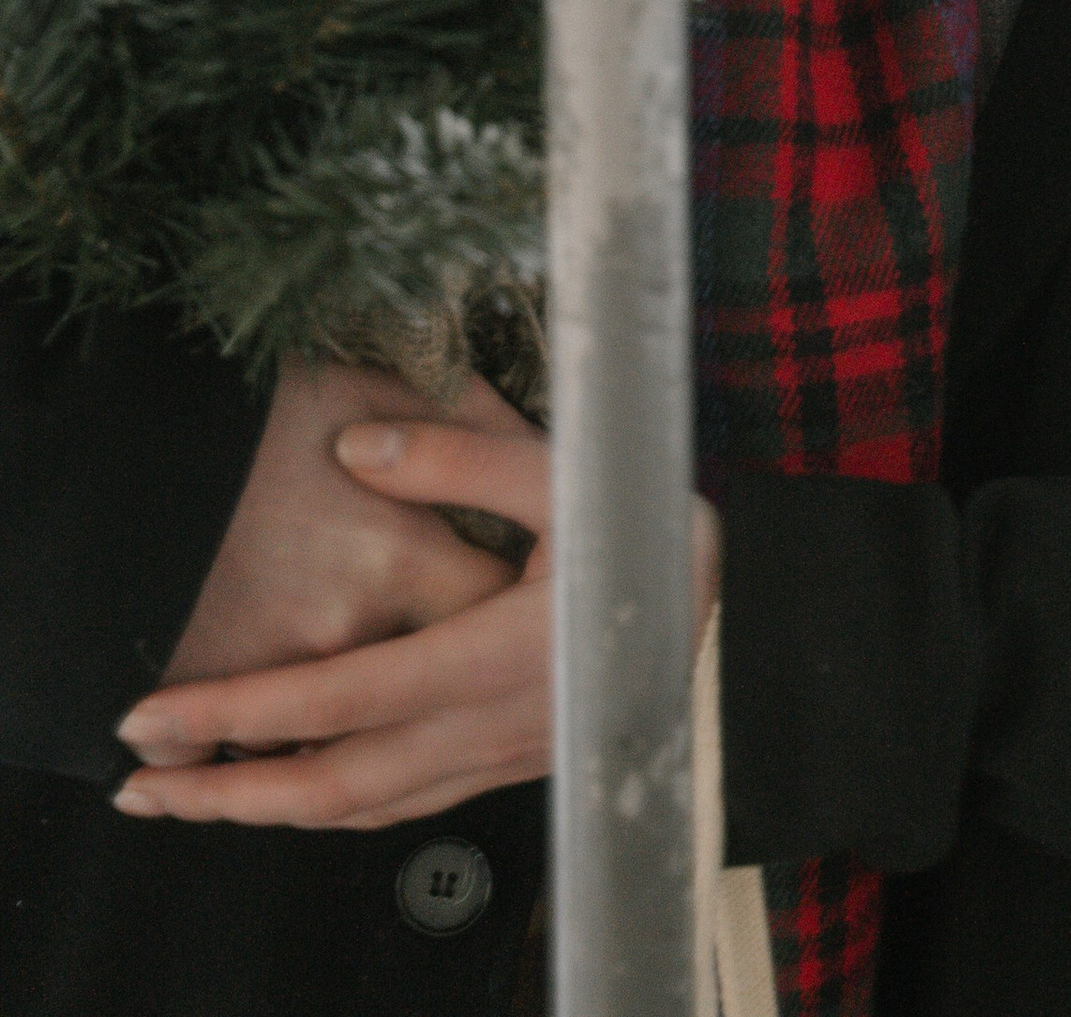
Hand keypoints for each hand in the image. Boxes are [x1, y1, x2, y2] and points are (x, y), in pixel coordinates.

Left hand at [113, 414, 720, 831]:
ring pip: (361, 809)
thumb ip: (464, 453)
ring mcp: (502, 757)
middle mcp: (490, 726)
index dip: (237, 713)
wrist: (746, 611)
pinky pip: (404, 808)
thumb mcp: (573, 469)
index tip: (155, 716)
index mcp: (496, 656)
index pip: (336, 700)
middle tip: (140, 789)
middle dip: (224, 793)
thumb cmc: (659, 532)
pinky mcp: (514, 764)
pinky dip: (335, 808)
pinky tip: (304, 796)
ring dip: (267, 812)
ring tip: (195, 800)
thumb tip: (356, 444)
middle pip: (329, 785)